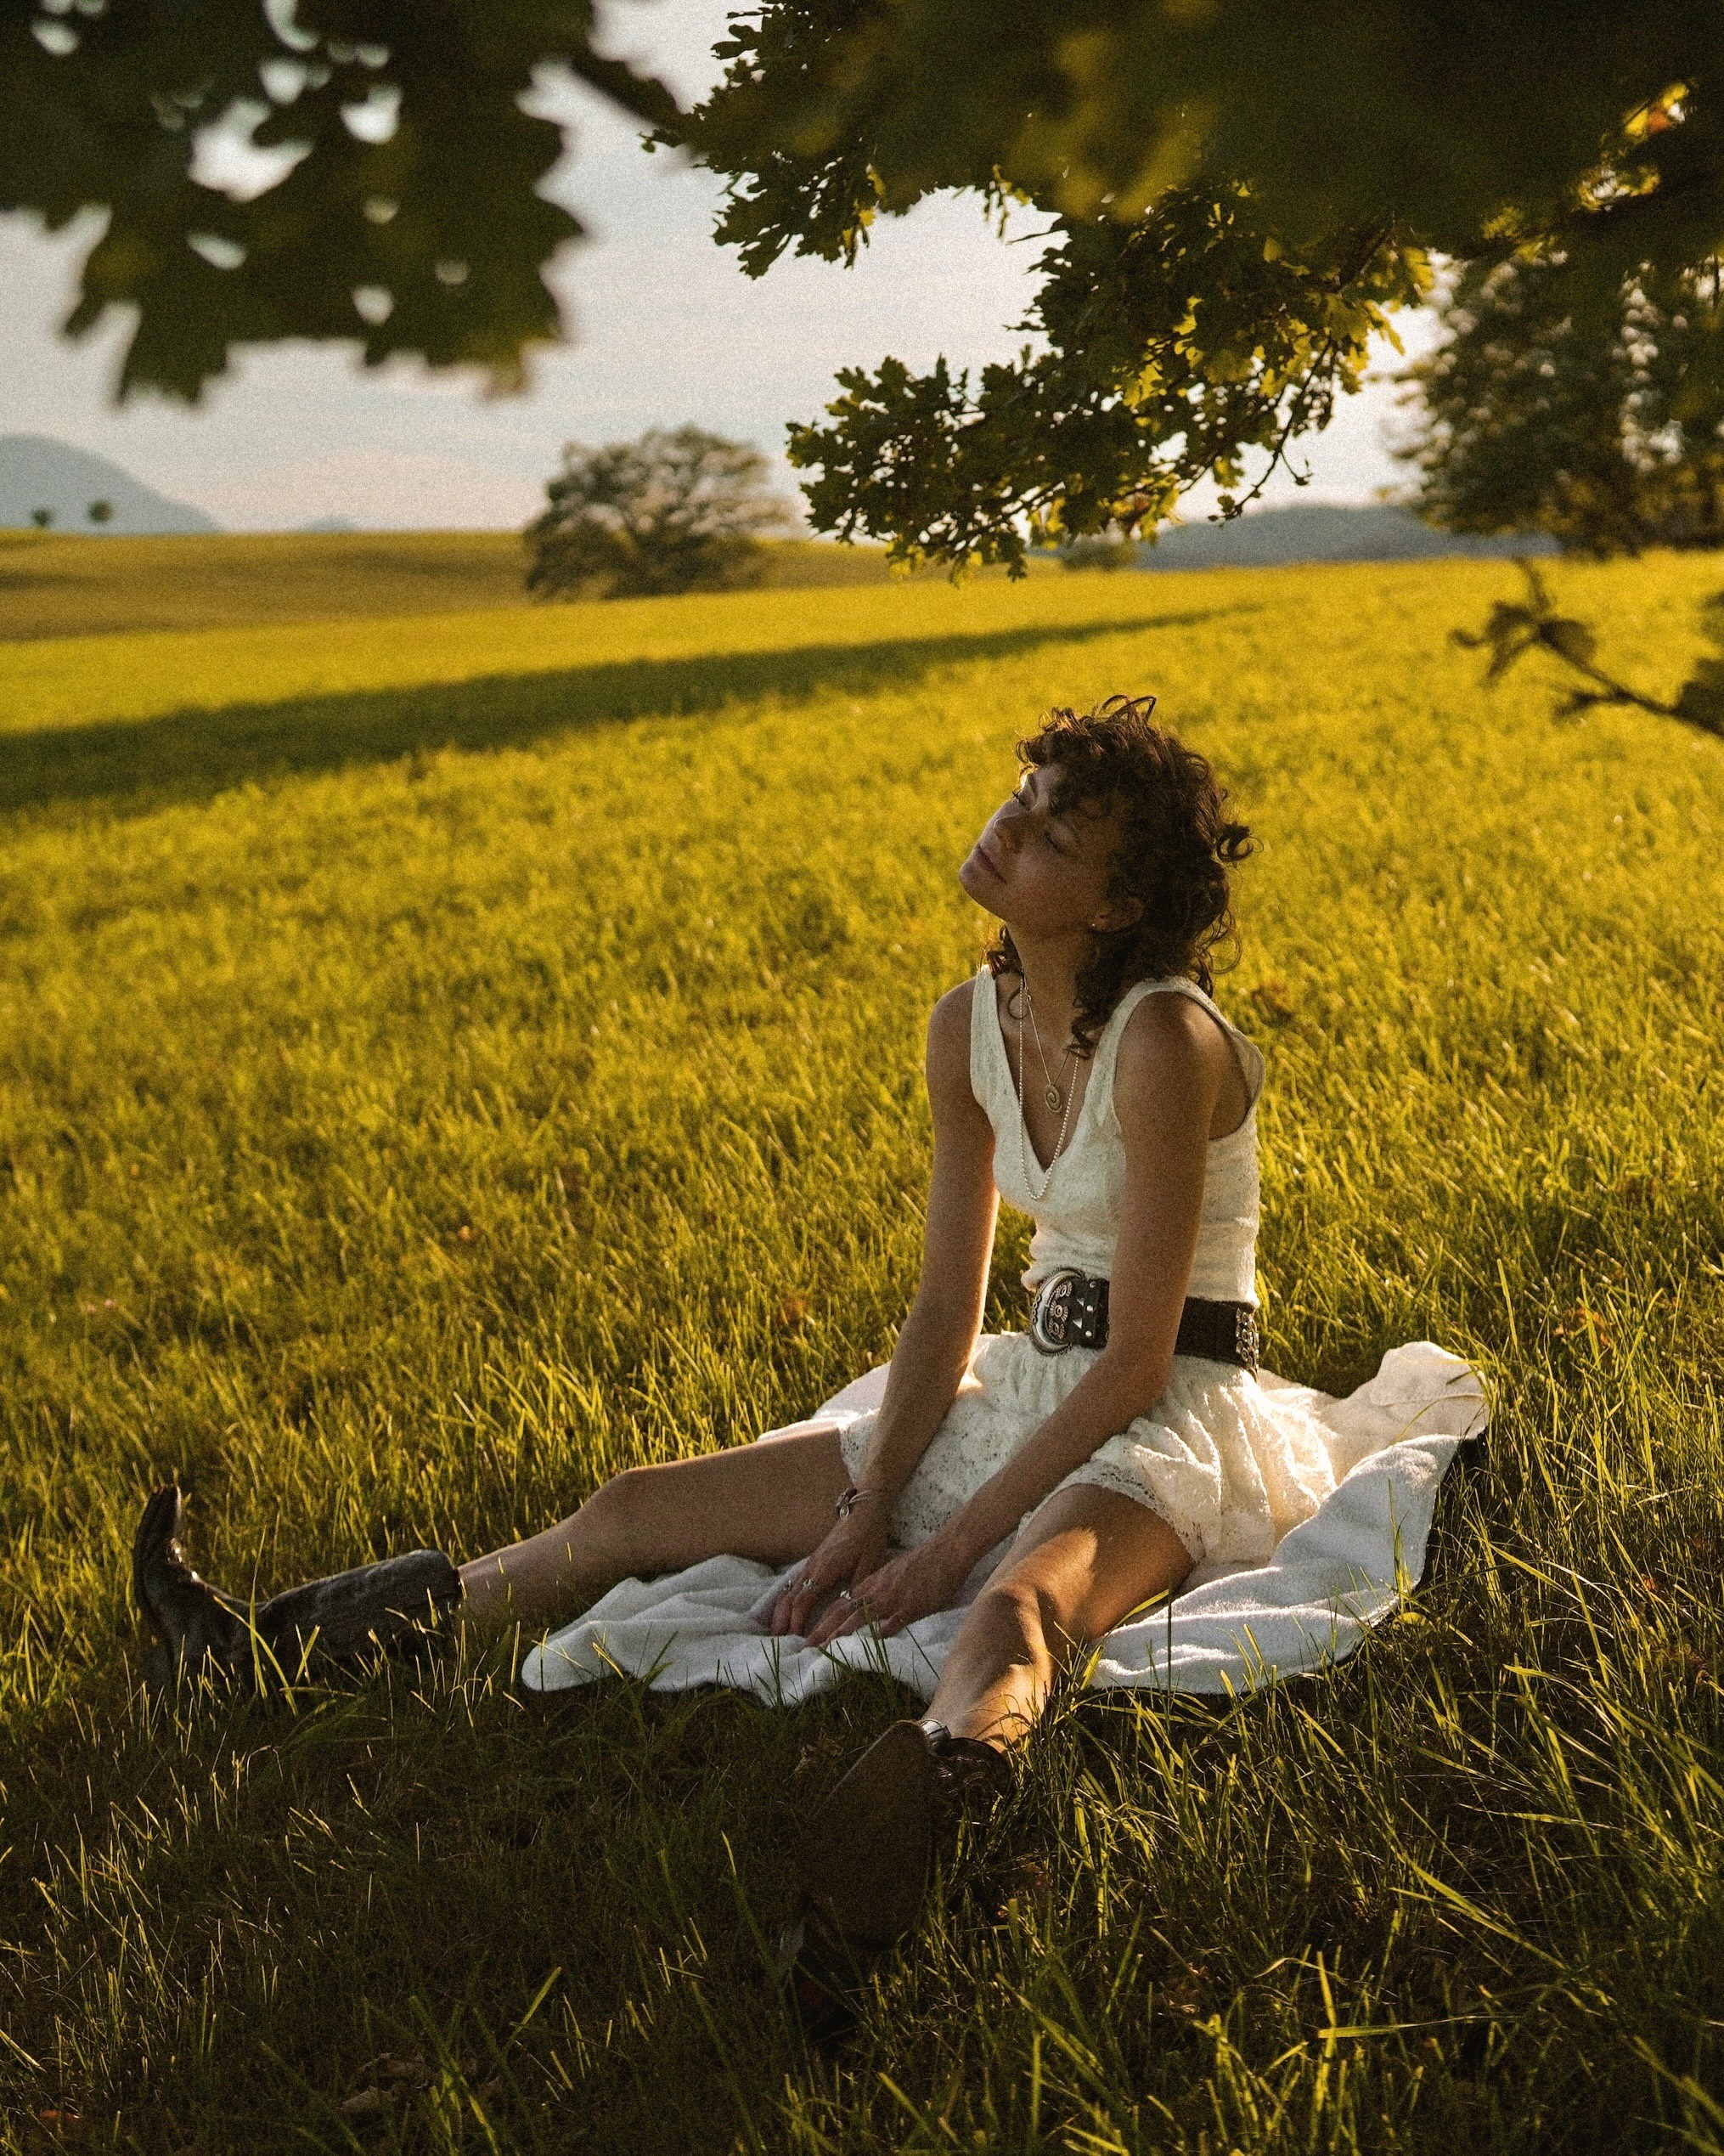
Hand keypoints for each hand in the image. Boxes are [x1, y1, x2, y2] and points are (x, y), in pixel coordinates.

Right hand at [768, 1506, 888, 1639]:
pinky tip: (784, 1614)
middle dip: (782, 1622)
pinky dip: (785, 1602)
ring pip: (787, 1592)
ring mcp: (809, 1565)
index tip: (797, 1641)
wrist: (862, 1512)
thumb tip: (845, 1613)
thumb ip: (856, 1588)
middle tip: (780, 1645)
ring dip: (780, 1614)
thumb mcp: (868, 1563)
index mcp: (824, 1569)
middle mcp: (811, 1567)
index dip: (797, 1622)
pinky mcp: (811, 1563)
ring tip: (778, 1635)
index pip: (803, 1600)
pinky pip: (792, 1585)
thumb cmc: (867, 1538)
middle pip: (789, 1598)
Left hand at [806, 1532, 973, 1646]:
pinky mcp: (911, 1606)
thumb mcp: (892, 1573)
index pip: (839, 1603)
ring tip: (825, 1650)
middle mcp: (876, 1591)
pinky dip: (878, 1635)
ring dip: (840, 1634)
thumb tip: (865, 1604)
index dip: (822, 1620)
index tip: (808, 1636)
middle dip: (822, 1630)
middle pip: (842, 1611)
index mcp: (871, 1584)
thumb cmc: (922, 1563)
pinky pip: (892, 1623)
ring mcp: (892, 1599)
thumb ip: (878, 1589)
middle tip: (805, 1648)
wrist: (945, 1551)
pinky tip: (868, 1648)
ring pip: (859, 1618)